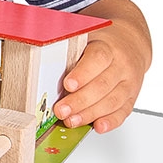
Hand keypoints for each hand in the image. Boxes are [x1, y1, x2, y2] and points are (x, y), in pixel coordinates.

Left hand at [53, 0, 151, 132]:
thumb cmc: (100, 42)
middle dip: (80, 101)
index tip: (67, 85)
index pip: (98, 59)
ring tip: (71, 121)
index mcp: (108, 47)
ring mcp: (128, 82)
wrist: (130, 43)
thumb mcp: (84, 36)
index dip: (83, 73)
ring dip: (90, 113)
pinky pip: (123, 111)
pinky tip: (98, 126)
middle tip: (61, 110)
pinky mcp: (131, 97)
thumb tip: (31, 40)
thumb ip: (63, 42)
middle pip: (103, 85)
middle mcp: (121, 65)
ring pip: (113, 100)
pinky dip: (111, 121)